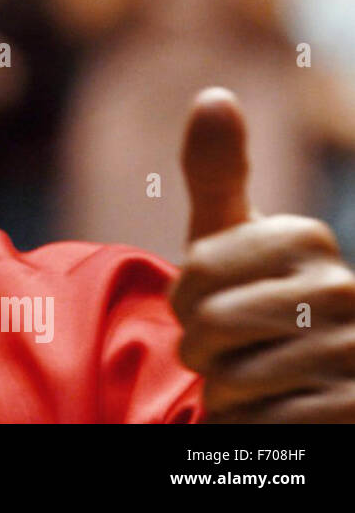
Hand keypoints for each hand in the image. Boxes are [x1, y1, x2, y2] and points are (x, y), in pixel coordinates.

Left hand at [171, 88, 354, 422]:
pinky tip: (265, 413)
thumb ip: (217, 171)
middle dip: (198, 347)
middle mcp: (345, 289)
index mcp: (306, 240)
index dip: (182, 299)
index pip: (197, 272)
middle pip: (212, 324)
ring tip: (245, 380)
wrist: (298, 380)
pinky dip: (244, 425)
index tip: (205, 303)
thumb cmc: (248, 296)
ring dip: (221, 390)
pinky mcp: (354, 409)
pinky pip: (263, 423)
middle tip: (221, 350)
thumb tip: (215, 95)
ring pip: (234, 378)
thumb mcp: (226, 235)